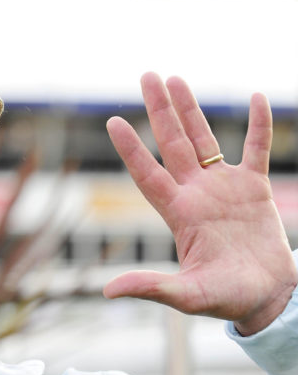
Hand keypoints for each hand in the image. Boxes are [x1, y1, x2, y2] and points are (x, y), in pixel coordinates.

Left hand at [104, 72, 296, 335]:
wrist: (266, 299)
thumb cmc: (225, 299)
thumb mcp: (186, 296)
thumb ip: (151, 288)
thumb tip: (107, 291)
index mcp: (178, 213)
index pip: (148, 174)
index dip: (131, 149)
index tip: (112, 121)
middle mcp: (196, 194)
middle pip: (172, 143)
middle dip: (159, 110)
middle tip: (147, 75)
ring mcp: (224, 188)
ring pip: (205, 139)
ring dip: (191, 109)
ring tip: (175, 78)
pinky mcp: (255, 189)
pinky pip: (257, 149)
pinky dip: (258, 125)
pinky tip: (257, 98)